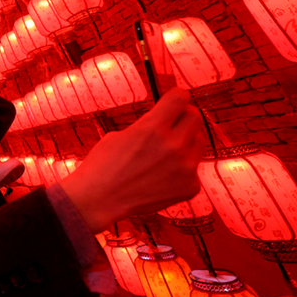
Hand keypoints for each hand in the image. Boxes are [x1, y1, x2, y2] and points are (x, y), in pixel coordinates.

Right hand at [59, 88, 205, 233]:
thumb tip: (166, 121)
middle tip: (172, 125)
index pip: (179, 97)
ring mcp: (184, 168)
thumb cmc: (103, 165)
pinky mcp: (190, 187)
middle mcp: (172, 146)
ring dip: (184, 144)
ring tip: (163, 156)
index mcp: (152, 128)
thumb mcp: (120, 135)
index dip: (175, 97)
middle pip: (195, 117)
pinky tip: (161, 178)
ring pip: (197, 143)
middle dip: (183, 117)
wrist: (99, 200)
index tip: (173, 101)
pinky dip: (180, 171)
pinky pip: (192, 170)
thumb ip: (148, 126)